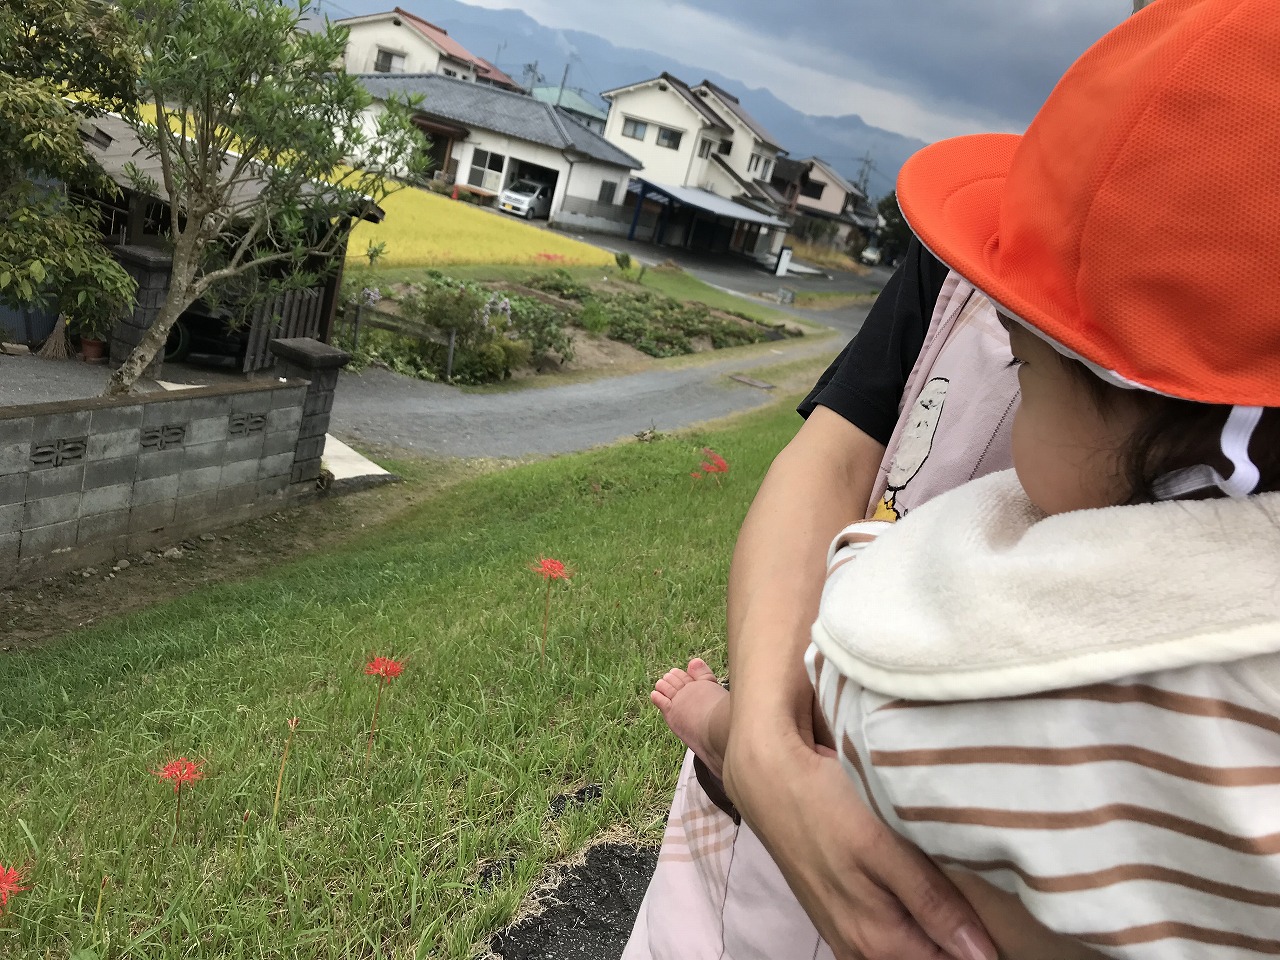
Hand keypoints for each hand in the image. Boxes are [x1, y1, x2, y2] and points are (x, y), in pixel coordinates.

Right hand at [723, 722, 995, 959]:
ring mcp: (848, 935)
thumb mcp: (883, 846)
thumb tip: (983, 957)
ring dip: (938, 934)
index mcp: (880, 943)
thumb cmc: (826, 806)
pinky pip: (891, 937)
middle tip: (991, 906)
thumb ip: (932, 901)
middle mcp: (862, 951)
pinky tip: (928, 895)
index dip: (985, 947)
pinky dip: (915, 925)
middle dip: (962, 941)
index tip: (1013, 927)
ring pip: (911, 951)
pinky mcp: (842, 915)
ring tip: (965, 900)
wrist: (768, 780)